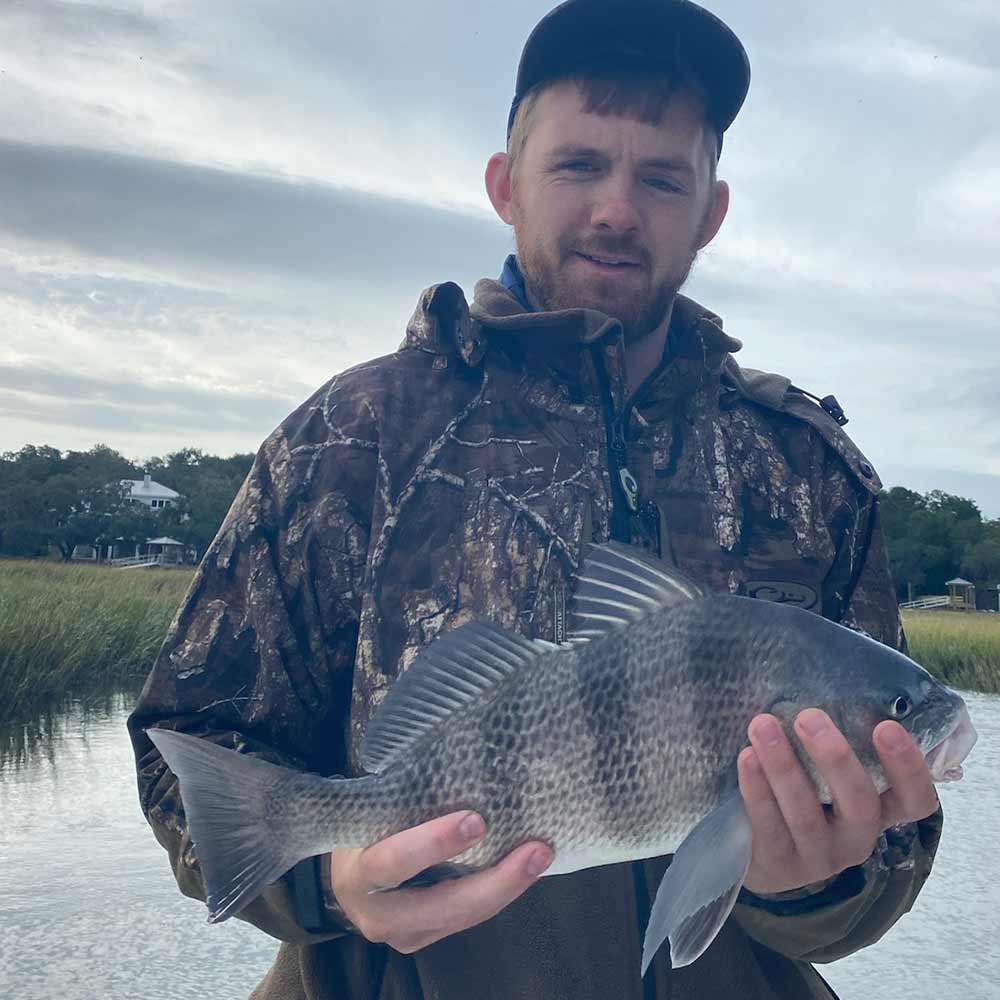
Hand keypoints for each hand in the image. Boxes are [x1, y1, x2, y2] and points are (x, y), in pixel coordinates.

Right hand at [329, 811, 553, 952]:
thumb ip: (405, 796)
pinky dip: (497, 894)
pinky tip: (524, 869)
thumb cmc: (365, 822)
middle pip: (439, 905)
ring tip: (540, 855)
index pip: (393, 861)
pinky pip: (465, 919)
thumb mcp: (372, 809)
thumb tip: (460, 754)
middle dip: (491, 881)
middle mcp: (375, 913)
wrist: (346, 866)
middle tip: (533, 849)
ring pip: (460, 918)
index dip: (434, 844)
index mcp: (356, 873)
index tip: (476, 820)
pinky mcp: (422, 938)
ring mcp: (401, 933)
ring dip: (505, 888)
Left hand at [737, 708, 938, 895]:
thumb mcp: (829, 773)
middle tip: (808, 717)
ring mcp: (818, 856)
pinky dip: (757, 789)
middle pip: (859, 804)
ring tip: (762, 725)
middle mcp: (856, 838)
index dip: (908, 768)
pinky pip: (768, 826)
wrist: (762, 850)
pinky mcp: (779, 863)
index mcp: (880, 812)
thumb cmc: (806, 790)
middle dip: (835, 758)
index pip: (915, 800)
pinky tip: (746, 757)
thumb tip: (829, 675)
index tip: (886, 726)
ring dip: (783, 766)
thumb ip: (841, 739)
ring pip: (805, 814)